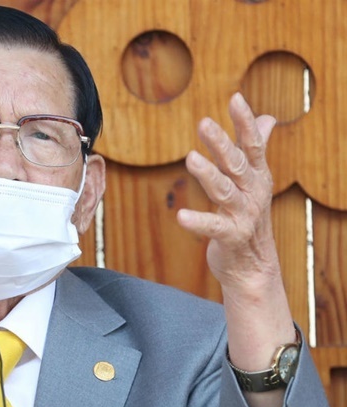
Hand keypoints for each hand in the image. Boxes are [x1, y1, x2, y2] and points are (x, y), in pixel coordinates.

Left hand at [178, 93, 280, 299]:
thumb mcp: (255, 181)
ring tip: (191, 158)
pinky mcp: (231, 237)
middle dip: (221, 143)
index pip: (253, 144)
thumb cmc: (249, 216)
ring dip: (208, 175)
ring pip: (225, 191)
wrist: (253, 266)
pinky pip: (213, 227)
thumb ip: (256, 149)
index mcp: (258, 176)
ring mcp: (244, 215)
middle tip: (204, 123)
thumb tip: (267, 118)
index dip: (245, 122)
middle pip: (236, 163)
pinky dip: (198, 222)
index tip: (235, 98)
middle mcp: (254, 192)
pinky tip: (181, 216)